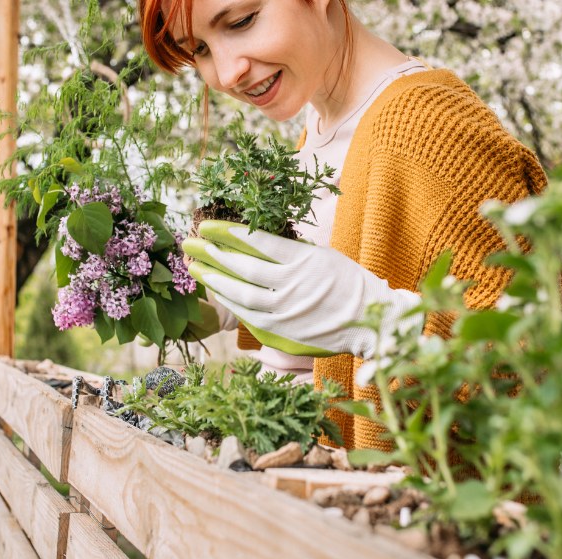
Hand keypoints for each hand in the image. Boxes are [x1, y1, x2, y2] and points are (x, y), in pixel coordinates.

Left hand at [183, 220, 422, 358]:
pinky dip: (230, 302)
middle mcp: (292, 285)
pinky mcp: (282, 331)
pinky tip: (217, 291)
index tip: (207, 225)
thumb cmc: (346, 282)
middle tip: (191, 243)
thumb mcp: (321, 255)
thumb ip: (289, 250)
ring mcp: (286, 310)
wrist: (370, 318)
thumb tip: (253, 240)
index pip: (257, 242)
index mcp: (303, 260)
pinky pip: (249, 314)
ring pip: (241, 293)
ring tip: (197, 267)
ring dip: (215, 278)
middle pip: (243, 267)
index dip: (228, 233)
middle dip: (213, 253)